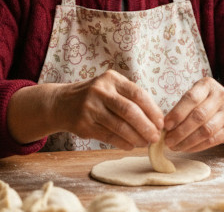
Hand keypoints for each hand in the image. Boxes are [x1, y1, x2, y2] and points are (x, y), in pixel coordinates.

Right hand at [7, 70, 162, 149]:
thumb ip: (130, 98)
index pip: (138, 94)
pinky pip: (108, 136)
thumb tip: (156, 119)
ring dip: (136, 137)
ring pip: (119, 126)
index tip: (161, 123)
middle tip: (155, 137)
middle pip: (129, 111)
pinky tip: (130, 145)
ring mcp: (90, 107)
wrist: (62, 103)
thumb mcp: (111, 88)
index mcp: (111, 79)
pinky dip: (122, 143)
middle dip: (146, 126)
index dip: (152, 110)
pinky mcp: (83, 124)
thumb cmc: (96, 97)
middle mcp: (100, 91)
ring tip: (145, 143)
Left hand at [162, 78, 223, 152]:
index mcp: (208, 85)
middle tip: (167, 140)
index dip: (177, 113)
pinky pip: (212, 141)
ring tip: (174, 146)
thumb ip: (182, 106)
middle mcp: (221, 97)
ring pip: (206, 130)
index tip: (166, 125)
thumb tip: (164, 126)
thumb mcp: (197, 94)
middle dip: (180, 131)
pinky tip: (185, 148)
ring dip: (187, 141)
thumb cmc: (205, 101)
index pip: (191, 97)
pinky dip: (196, 147)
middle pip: (199, 116)